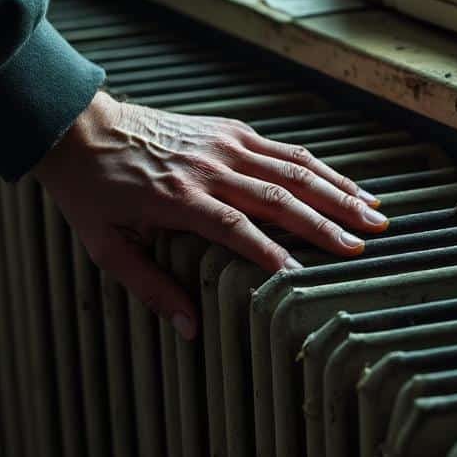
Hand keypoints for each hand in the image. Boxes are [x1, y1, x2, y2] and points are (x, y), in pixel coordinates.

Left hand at [32, 91, 386, 339]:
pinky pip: (284, 149)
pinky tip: (347, 185)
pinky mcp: (230, 130)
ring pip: (293, 169)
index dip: (271, 253)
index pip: (236, 228)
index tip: (302, 279)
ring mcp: (223, 144)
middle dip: (326, 223)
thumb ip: (151, 288)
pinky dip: (320, 168)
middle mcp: (209, 168)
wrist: (81, 127)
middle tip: (364, 246)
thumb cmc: (92, 193)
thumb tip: (190, 329)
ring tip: (375, 215)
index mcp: (179, 199)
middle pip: (278, 196)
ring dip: (337, 192)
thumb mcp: (108, 248)